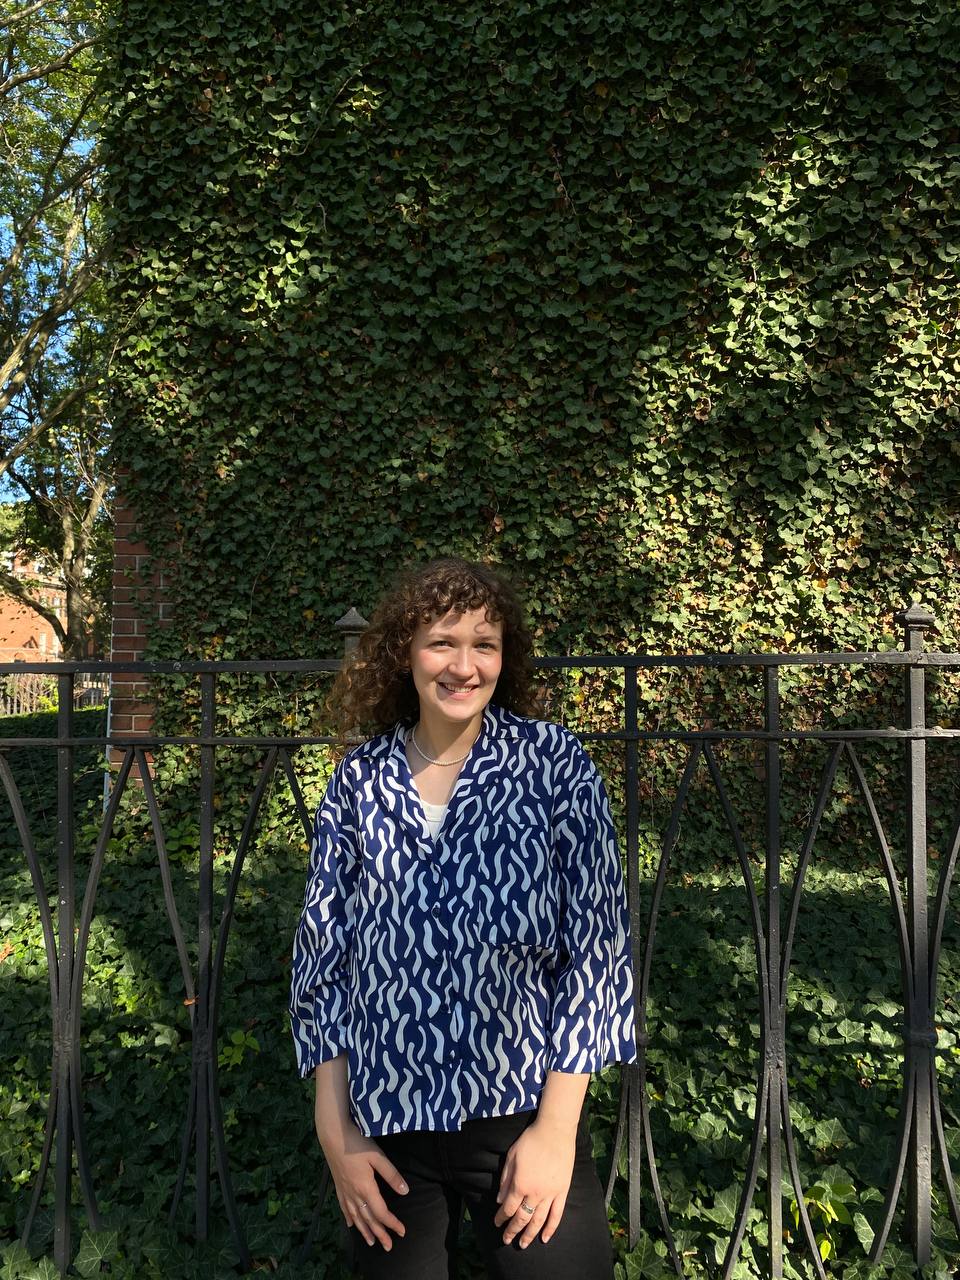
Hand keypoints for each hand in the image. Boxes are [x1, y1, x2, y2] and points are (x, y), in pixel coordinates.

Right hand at [321, 1121, 408, 1251]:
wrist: (333, 1136)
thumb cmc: (357, 1143)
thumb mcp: (378, 1156)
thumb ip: (391, 1175)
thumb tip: (405, 1191)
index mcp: (366, 1188)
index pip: (381, 1212)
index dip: (392, 1223)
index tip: (402, 1232)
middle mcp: (354, 1194)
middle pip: (368, 1219)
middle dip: (379, 1234)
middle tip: (388, 1247)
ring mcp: (345, 1192)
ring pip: (356, 1217)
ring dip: (364, 1231)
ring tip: (371, 1242)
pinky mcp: (339, 1187)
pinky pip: (344, 1208)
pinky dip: (349, 1219)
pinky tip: (351, 1225)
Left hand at [493, 1118, 576, 1248]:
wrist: (554, 1132)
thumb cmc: (530, 1141)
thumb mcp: (511, 1157)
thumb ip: (505, 1180)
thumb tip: (499, 1200)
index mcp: (520, 1184)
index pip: (508, 1208)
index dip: (501, 1217)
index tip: (496, 1223)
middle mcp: (534, 1194)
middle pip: (522, 1218)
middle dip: (512, 1230)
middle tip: (506, 1240)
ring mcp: (550, 1194)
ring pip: (538, 1221)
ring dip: (529, 1235)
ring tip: (523, 1244)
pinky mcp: (562, 1192)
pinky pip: (556, 1215)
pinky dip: (550, 1228)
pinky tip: (545, 1238)